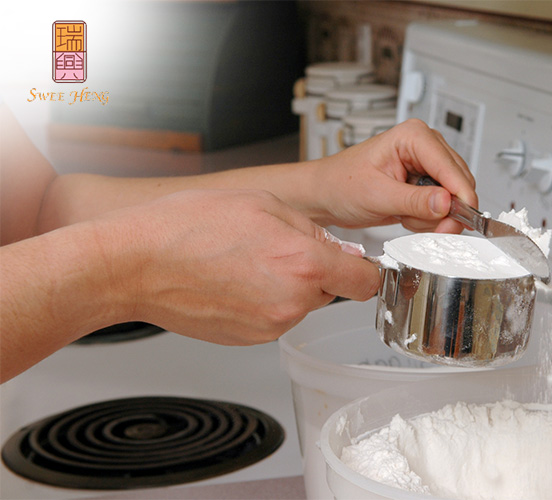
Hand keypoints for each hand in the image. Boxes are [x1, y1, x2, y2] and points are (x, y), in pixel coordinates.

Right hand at [105, 189, 378, 344]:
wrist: (135, 264)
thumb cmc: (187, 228)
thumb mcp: (264, 204)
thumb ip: (312, 230)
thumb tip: (340, 250)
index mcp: (304, 265)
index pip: (366, 282)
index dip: (365, 270)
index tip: (361, 264)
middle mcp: (292, 302)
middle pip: (331, 291)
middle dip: (317, 272)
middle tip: (279, 249)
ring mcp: (270, 326)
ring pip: (300, 304)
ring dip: (288, 286)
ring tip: (247, 262)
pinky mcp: (249, 339)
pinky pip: (274, 317)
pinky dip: (264, 302)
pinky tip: (235, 281)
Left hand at [314, 119, 477, 233]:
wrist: (326, 195)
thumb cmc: (340, 184)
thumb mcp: (377, 195)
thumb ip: (415, 200)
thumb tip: (446, 203)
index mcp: (414, 137)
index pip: (451, 168)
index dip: (460, 197)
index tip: (460, 221)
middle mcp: (425, 147)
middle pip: (459, 184)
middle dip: (443, 212)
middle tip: (422, 225)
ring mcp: (427, 166)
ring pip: (453, 200)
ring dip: (431, 217)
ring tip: (402, 214)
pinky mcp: (425, 184)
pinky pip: (442, 208)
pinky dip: (426, 219)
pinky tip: (405, 215)